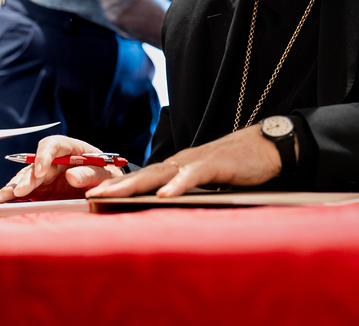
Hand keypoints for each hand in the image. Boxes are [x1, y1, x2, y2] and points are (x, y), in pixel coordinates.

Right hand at [0, 135, 120, 202]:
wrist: (106, 189)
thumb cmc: (107, 176)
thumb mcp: (105, 174)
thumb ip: (91, 174)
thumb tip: (70, 175)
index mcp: (70, 149)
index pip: (53, 144)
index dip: (44, 156)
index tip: (41, 171)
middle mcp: (54, 160)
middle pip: (35, 164)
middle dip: (26, 177)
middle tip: (19, 191)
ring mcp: (45, 175)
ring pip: (25, 178)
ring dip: (12, 187)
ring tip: (0, 197)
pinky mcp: (40, 190)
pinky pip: (23, 191)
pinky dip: (11, 195)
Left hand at [86, 124, 283, 198]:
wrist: (268, 146)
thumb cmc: (239, 166)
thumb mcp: (207, 183)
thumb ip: (188, 194)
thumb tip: (168, 213)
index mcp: (178, 167)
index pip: (144, 178)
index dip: (119, 186)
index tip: (94, 197)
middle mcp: (182, 162)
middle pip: (144, 174)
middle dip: (115, 185)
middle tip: (89, 195)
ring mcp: (197, 160)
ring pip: (161, 173)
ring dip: (135, 184)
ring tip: (112, 195)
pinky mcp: (217, 163)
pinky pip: (193, 174)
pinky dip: (177, 185)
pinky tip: (164, 195)